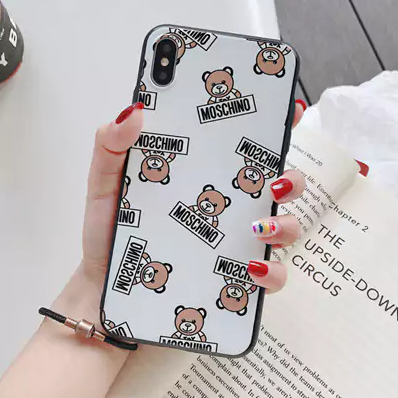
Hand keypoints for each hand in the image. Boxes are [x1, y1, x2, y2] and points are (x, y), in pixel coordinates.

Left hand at [70, 99, 305, 321]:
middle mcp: (229, 208)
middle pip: (280, 187)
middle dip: (292, 180)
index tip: (289, 110)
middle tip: (275, 183)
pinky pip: (270, 277)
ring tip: (260, 227)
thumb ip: (112, 146)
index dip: (275, 126)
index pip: (246, 149)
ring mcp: (235, 243)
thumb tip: (136, 111)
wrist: (105, 287)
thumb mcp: (106, 185)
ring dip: (286, 225)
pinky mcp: (234, 280)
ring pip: (285, 229)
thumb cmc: (110, 233)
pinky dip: (271, 272)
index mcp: (205, 178)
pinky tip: (251, 268)